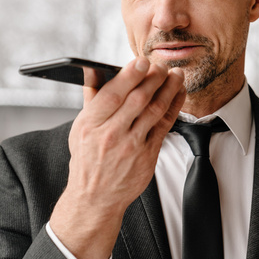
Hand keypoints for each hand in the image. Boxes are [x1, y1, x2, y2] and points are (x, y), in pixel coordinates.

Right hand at [49, 57, 185, 258]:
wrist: (95, 197)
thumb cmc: (87, 160)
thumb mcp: (80, 129)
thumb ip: (91, 99)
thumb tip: (95, 71)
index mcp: (90, 124)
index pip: (113, 94)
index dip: (130, 75)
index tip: (142, 61)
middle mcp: (111, 134)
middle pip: (138, 99)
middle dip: (154, 78)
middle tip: (162, 65)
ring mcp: (131, 146)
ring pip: (155, 110)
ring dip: (169, 89)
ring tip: (176, 75)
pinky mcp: (148, 154)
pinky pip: (165, 125)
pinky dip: (174, 106)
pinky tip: (178, 94)